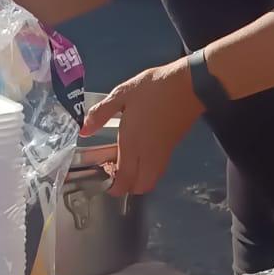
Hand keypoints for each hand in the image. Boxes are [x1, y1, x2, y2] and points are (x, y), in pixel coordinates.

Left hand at [85, 58, 202, 195]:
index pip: (124, 180)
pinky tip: (140, 154)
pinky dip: (148, 171)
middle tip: (115, 174)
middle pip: (140, 187)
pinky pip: (158, 170)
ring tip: (127, 165)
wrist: (189, 86)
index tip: (104, 179)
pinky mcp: (171, 148)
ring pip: (151, 181)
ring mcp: (162, 154)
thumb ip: (101, 113)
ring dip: (139, 180)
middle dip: (127, 188)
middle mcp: (148, 155)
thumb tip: (84, 129)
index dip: (114, 187)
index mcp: (132, 144)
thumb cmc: (154, 88)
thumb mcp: (122, 94)